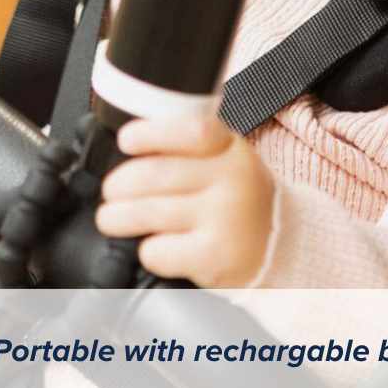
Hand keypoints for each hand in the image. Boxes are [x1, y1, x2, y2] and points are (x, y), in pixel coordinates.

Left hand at [95, 113, 274, 288]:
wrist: (276, 244)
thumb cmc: (236, 197)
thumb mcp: (225, 158)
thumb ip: (187, 146)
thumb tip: (130, 142)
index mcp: (231, 148)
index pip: (190, 131)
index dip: (151, 134)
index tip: (126, 141)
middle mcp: (232, 179)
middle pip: (155, 174)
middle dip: (119, 184)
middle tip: (111, 191)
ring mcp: (224, 218)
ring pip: (148, 212)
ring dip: (117, 217)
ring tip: (111, 218)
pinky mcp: (213, 255)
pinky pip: (157, 250)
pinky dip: (146, 249)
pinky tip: (155, 246)